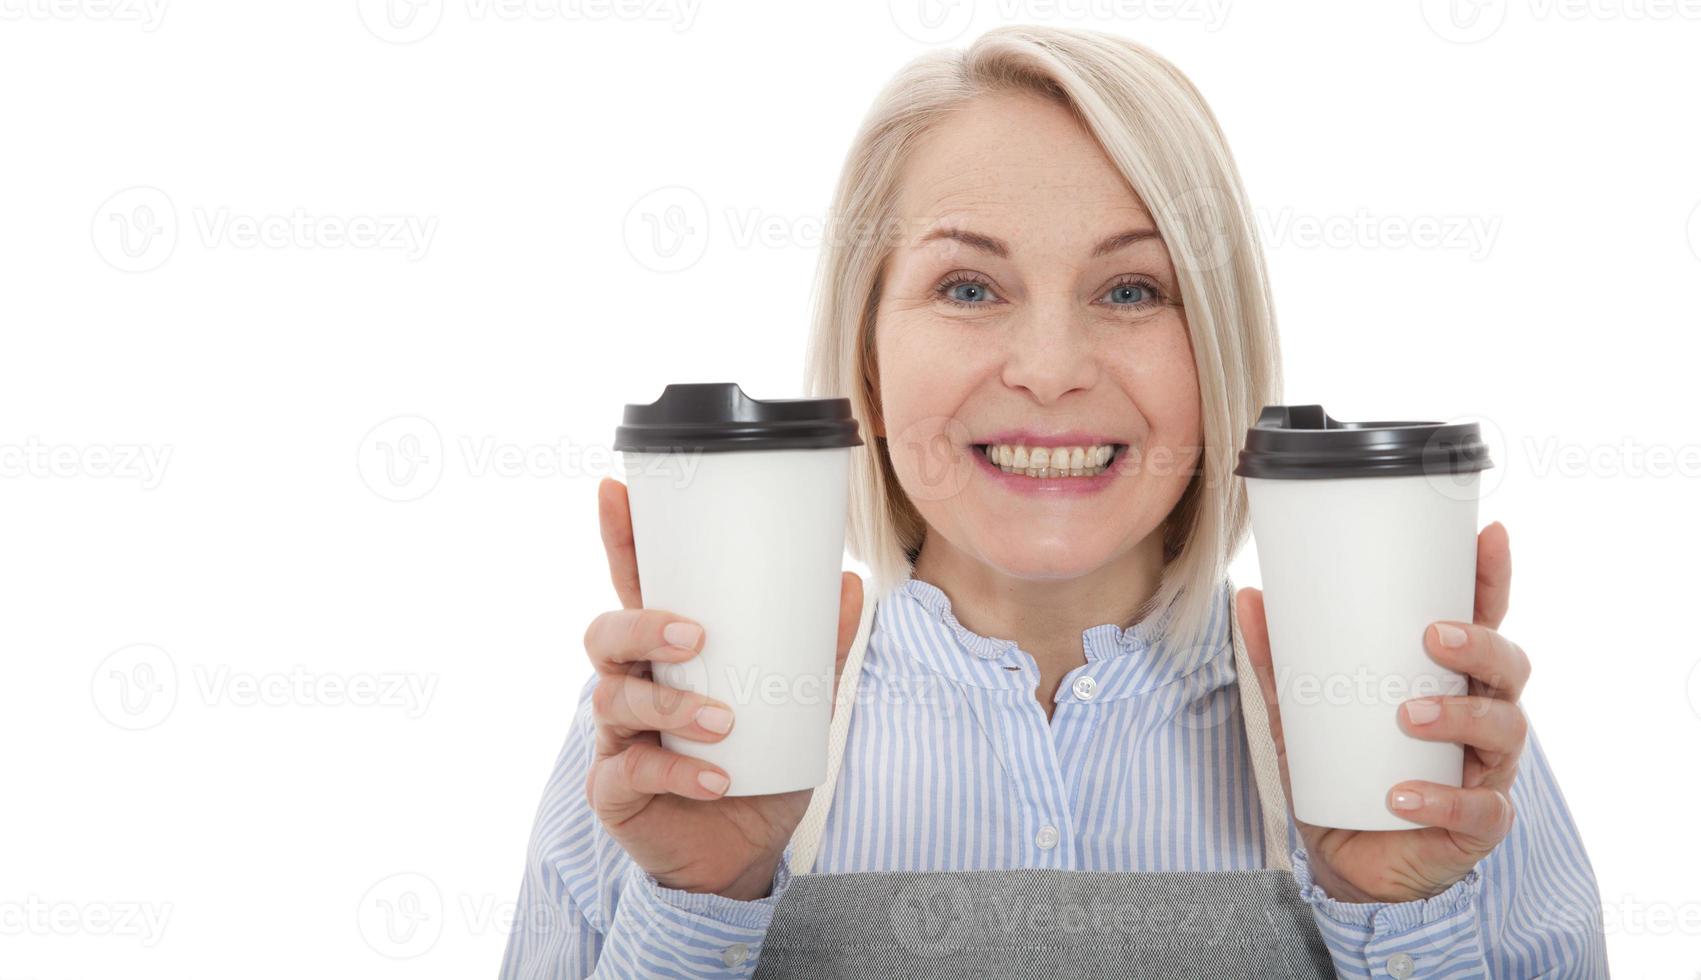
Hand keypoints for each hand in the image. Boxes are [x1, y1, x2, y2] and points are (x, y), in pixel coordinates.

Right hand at [582, 477, 863, 900]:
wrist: (741, 856)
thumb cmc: (757, 765)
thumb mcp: (799, 705)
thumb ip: (820, 649)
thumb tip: (850, 583)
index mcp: (664, 653)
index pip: (633, 586)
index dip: (620, 540)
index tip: (616, 490)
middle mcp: (631, 686)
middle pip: (604, 634)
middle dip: (641, 624)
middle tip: (694, 634)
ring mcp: (616, 739)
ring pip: (614, 699)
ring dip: (672, 704)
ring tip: (724, 719)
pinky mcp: (615, 790)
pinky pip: (633, 771)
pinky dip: (679, 771)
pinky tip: (717, 778)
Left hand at [1235, 521, 1527, 902]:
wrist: (1348, 859)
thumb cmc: (1345, 770)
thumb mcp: (1303, 712)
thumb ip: (1281, 660)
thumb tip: (1250, 596)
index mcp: (1450, 679)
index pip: (1485, 620)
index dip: (1493, 580)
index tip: (1489, 538)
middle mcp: (1481, 716)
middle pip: (1509, 667)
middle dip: (1481, 645)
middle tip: (1433, 636)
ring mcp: (1486, 770)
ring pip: (1506, 729)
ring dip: (1460, 715)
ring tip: (1408, 713)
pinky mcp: (1477, 824)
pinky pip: (1479, 810)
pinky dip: (1442, 801)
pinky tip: (1402, 796)